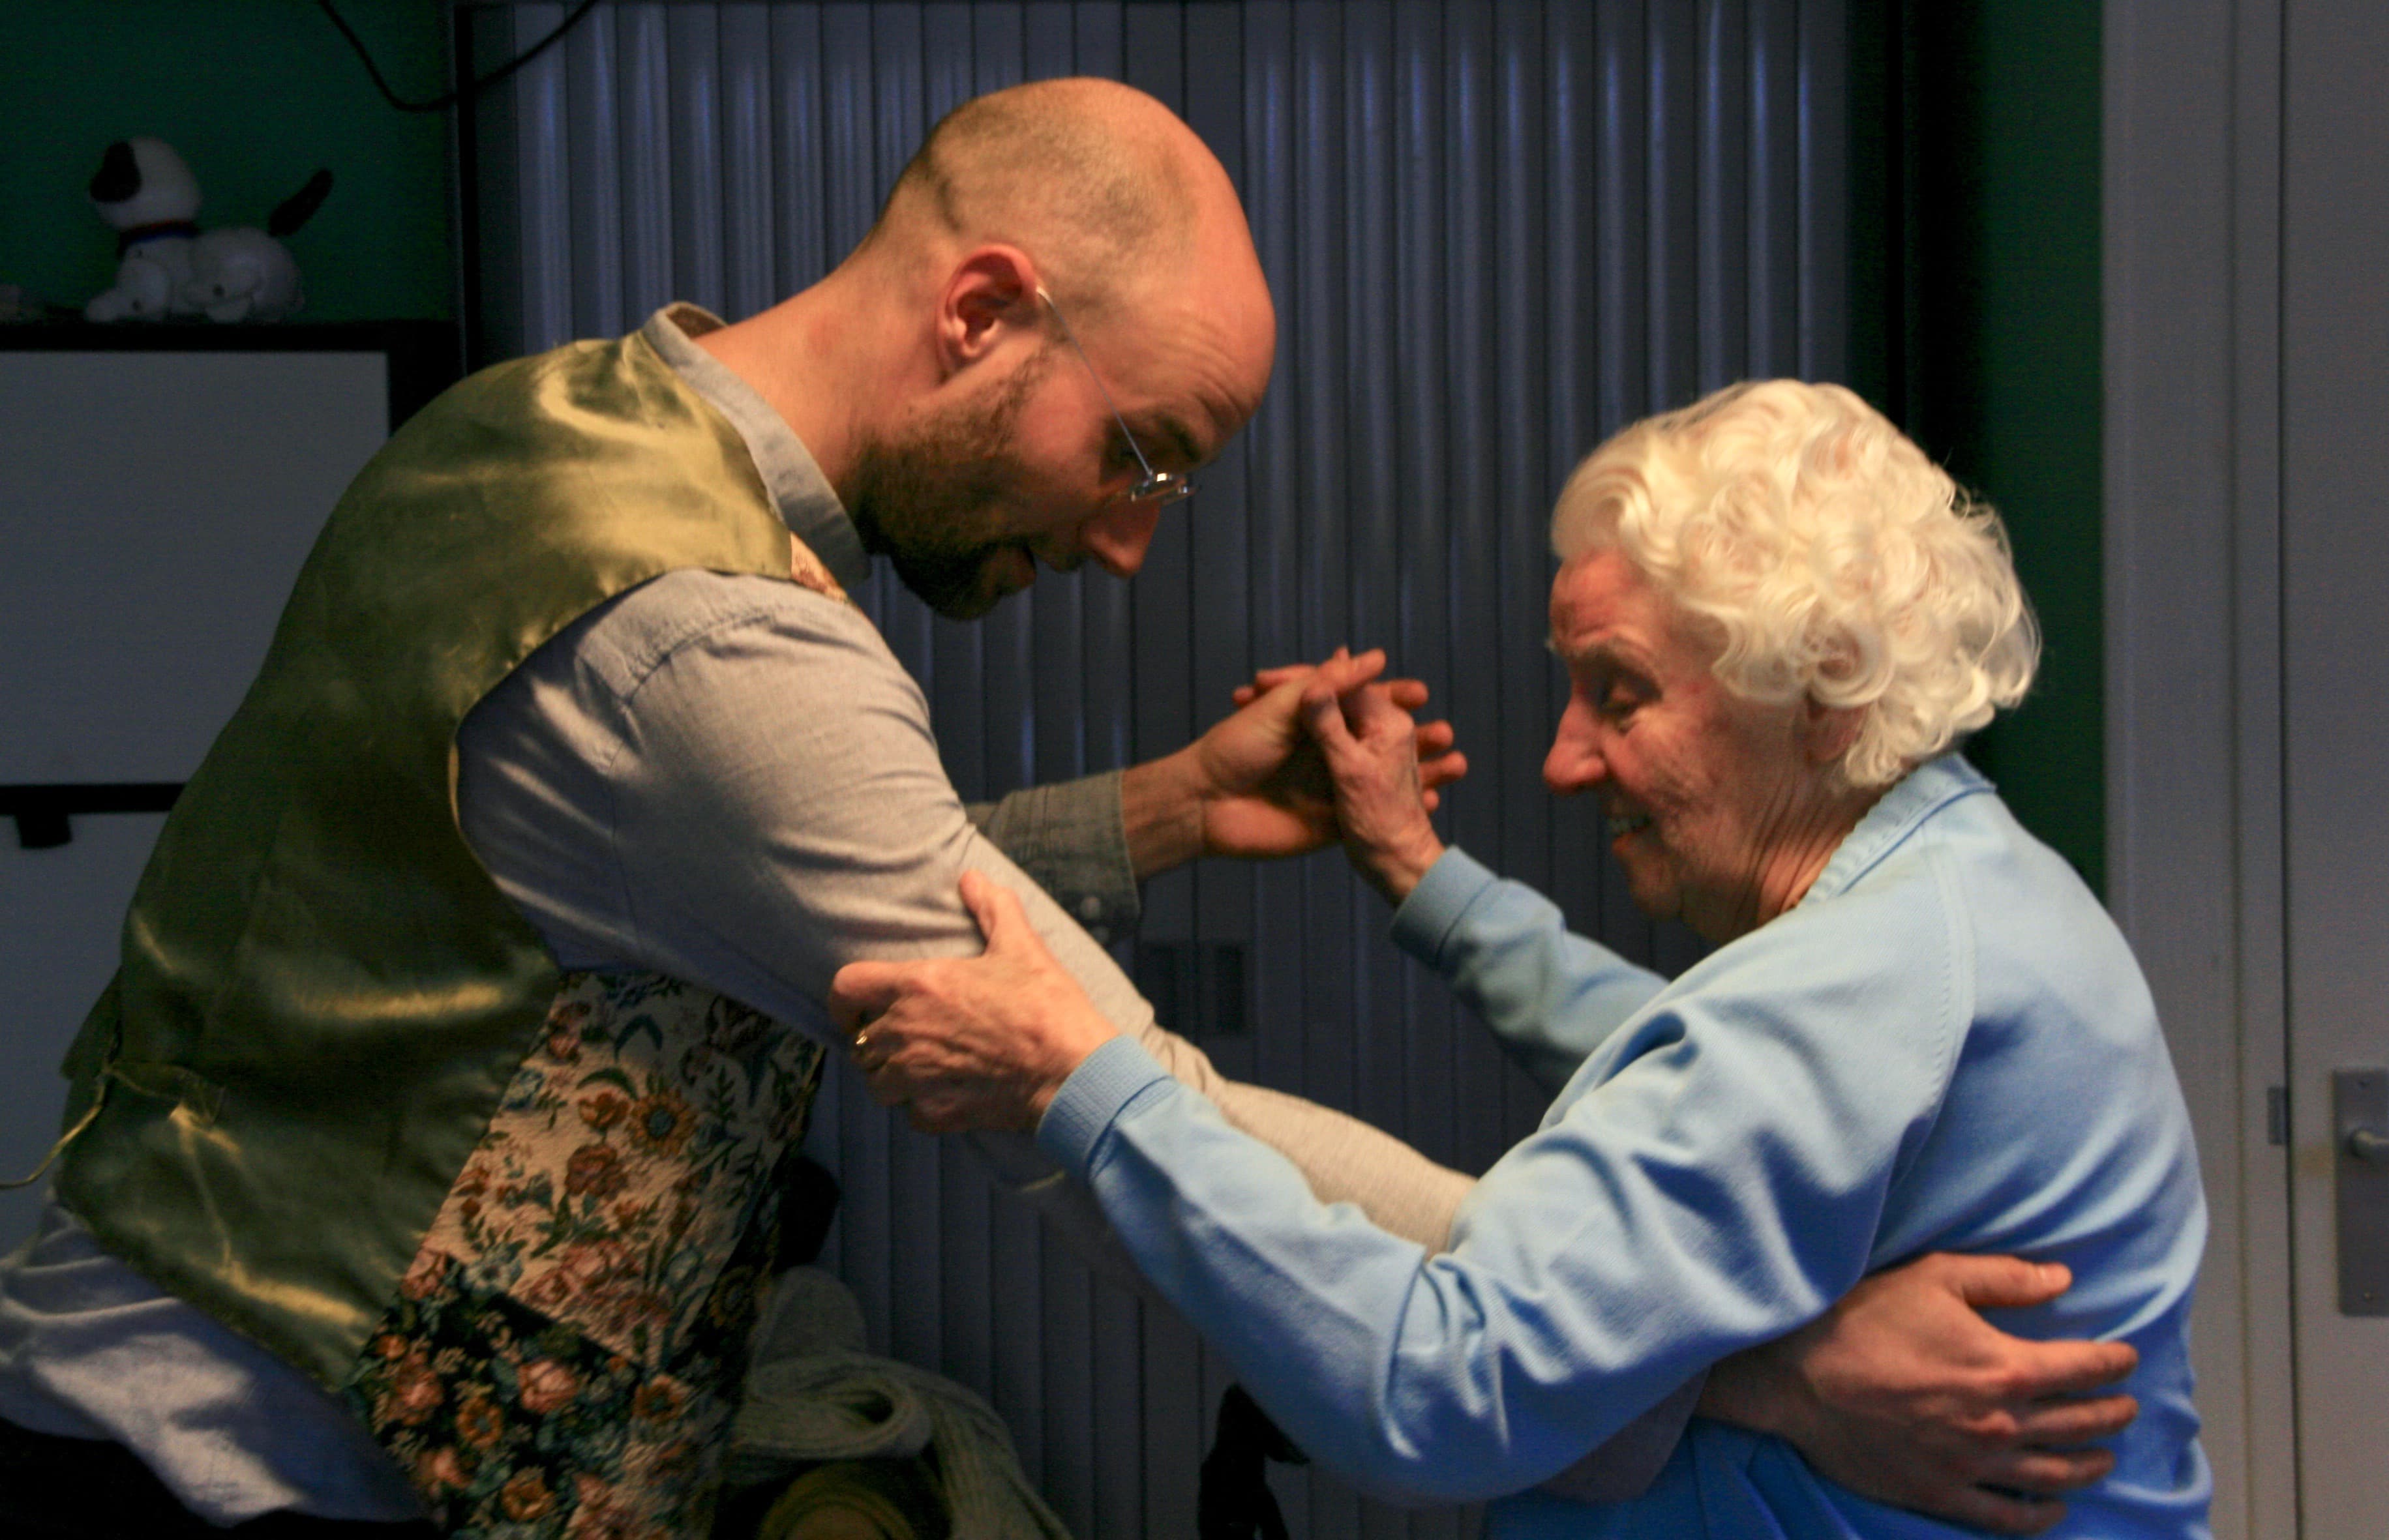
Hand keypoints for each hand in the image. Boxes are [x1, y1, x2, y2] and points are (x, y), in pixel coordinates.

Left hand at [828, 871, 1118, 1132]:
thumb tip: (972, 877)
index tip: (854, 1006)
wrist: (1071, 1071)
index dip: (843, 998)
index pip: (845, 987)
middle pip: (859, 1040)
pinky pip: (909, 1112)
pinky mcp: (935, 1113)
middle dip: (876, 1037)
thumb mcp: (1021, 946)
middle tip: (906, 1035)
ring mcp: (916, 1077)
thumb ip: (992, 907)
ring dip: (891, 1074)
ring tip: (919, 1067)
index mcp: (917, 986)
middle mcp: (905, 1032)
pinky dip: (921, 1105)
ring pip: (876, 1082)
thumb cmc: (1045, 1007)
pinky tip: (947, 1092)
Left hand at [1121, 648, 1465, 879]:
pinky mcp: (1328, 820)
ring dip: (1418, 770)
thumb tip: (1376, 656)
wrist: (1205, 807)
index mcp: (1312, 716)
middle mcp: (1324, 748)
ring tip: (1453, 765)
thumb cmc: (1235, 748)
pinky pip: (1370, 810)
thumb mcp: (1285, 706)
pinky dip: (1399, 806)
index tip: (1420, 693)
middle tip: (1445, 734)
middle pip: (1378, 738)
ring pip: (1381, 774)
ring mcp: (1328, 785)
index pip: (1360, 700)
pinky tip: (1430, 801)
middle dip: (1416, 735)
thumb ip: (1329, 684)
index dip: (1391, 695)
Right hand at [1698, 1253, 2140, 1534]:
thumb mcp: (1932, 1277)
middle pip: (2078, 1423)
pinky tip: (2055, 1508)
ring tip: (2105, 1456)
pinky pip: (2007, 1515)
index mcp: (2005, 1367)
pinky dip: (2040, 1514)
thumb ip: (2003, 1278)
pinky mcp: (1942, 1493)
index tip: (2125, 1358)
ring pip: (2054, 1472)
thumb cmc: (1864, 1320)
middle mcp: (2001, 1423)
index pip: (2082, 1368)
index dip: (2112, 1362)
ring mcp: (1974, 1465)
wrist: (1799, 1377)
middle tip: (2126, 1406)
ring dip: (2089, 1463)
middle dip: (2111, 1412)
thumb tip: (2063, 1280)